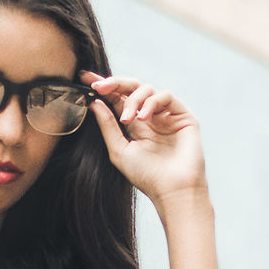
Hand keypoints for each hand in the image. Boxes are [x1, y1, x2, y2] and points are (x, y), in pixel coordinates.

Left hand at [82, 71, 206, 208]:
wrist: (172, 190)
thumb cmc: (147, 176)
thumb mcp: (119, 150)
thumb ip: (108, 126)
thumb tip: (94, 102)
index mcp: (134, 125)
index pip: (117, 99)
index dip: (103, 87)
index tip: (85, 79)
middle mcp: (150, 117)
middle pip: (131, 89)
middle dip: (115, 84)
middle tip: (100, 87)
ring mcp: (167, 115)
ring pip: (147, 89)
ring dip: (133, 100)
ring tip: (127, 118)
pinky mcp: (183, 115)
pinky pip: (166, 96)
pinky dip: (152, 102)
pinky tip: (143, 117)